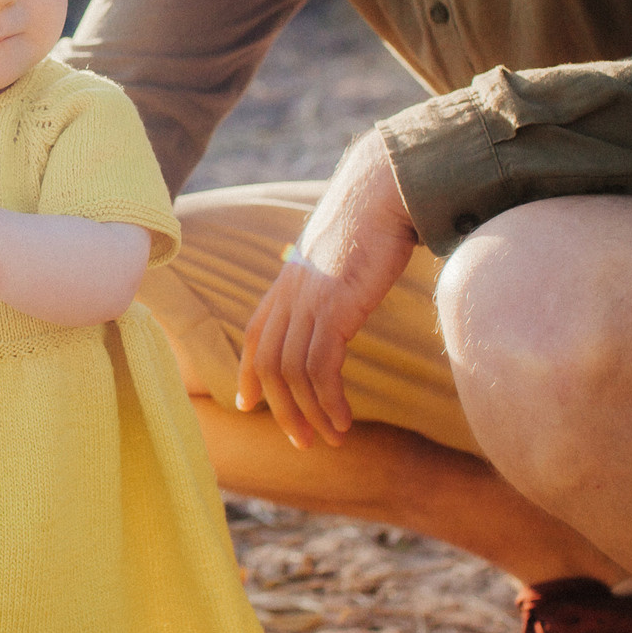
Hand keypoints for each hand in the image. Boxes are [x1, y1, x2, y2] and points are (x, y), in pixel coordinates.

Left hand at [236, 129, 416, 449]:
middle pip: (269, 365)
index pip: (255, 336)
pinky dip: (329, 400)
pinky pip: (321, 367)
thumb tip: (343, 283)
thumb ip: (332, 275)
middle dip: (282, 410)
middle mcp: (290, 294)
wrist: (383, 190)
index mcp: (289, 283)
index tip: (247, 405)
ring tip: (331, 438)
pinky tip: (344, 419)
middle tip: (302, 442)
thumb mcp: (341, 253)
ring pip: (292, 373)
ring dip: (310, 413)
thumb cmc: (373, 219)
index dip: (248, 374)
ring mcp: (309, 301)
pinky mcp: (334, 307)